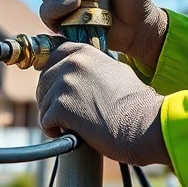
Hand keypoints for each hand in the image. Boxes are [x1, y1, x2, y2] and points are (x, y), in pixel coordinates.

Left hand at [36, 41, 168, 166]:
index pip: (54, 55)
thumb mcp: (115, 71)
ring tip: (70, 125)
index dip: (52, 73)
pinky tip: (69, 134)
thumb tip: (77, 74)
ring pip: (44, 102)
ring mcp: (66, 83)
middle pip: (44, 79)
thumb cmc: (135, 103)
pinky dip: (54, 131)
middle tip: (63, 113)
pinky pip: (45, 121)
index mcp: (86, 52)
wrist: (144, 123)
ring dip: (53, 116)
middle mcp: (73, 63)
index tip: (54, 87)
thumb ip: (93, 67)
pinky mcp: (61, 107)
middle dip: (50, 97)